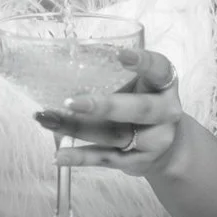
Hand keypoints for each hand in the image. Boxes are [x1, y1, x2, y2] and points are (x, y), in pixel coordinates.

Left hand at [34, 49, 181, 175]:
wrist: (168, 148)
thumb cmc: (144, 103)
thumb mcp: (141, 84)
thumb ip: (116, 75)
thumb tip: (66, 61)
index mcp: (164, 85)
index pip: (160, 68)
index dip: (142, 61)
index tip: (120, 54)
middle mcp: (165, 113)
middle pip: (139, 110)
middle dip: (104, 106)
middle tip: (71, 101)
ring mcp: (153, 141)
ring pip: (114, 135)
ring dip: (77, 128)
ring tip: (49, 120)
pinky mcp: (136, 161)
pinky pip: (106, 158)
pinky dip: (80, 157)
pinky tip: (59, 155)